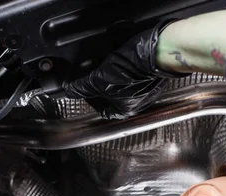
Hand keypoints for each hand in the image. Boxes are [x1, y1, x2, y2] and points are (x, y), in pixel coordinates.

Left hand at [64, 20, 184, 119]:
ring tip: (106, 68)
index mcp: (126, 110)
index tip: (86, 92)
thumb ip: (83, 87)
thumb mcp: (98, 80)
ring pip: (124, 87)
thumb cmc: (129, 72)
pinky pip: (135, 77)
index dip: (92, 101)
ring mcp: (147, 90)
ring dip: (114, 79)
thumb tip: (70, 91)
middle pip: (114, 99)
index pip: (104, 111)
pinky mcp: (153, 76)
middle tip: (95, 78)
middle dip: (102, 89)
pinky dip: (126, 71)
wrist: (155, 54)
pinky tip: (121, 62)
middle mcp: (139, 104)